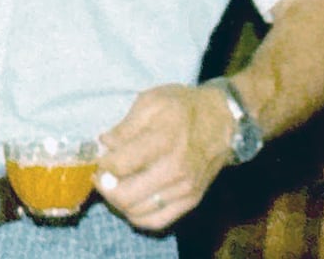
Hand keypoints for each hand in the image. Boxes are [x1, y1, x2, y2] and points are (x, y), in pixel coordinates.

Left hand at [95, 83, 235, 229]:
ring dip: (117, 202)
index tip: (100, 156)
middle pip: (125, 196)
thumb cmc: (183, 107)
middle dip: (104, 187)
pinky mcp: (191, 202)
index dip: (102, 163)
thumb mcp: (151, 102)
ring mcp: (184, 190)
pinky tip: (131, 200)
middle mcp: (175, 170)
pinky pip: (156, 222)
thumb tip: (104, 144)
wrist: (223, 121)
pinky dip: (137, 216)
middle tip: (101, 174)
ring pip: (137, 213)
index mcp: (163, 141)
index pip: (120, 165)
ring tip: (115, 186)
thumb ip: (125, 126)